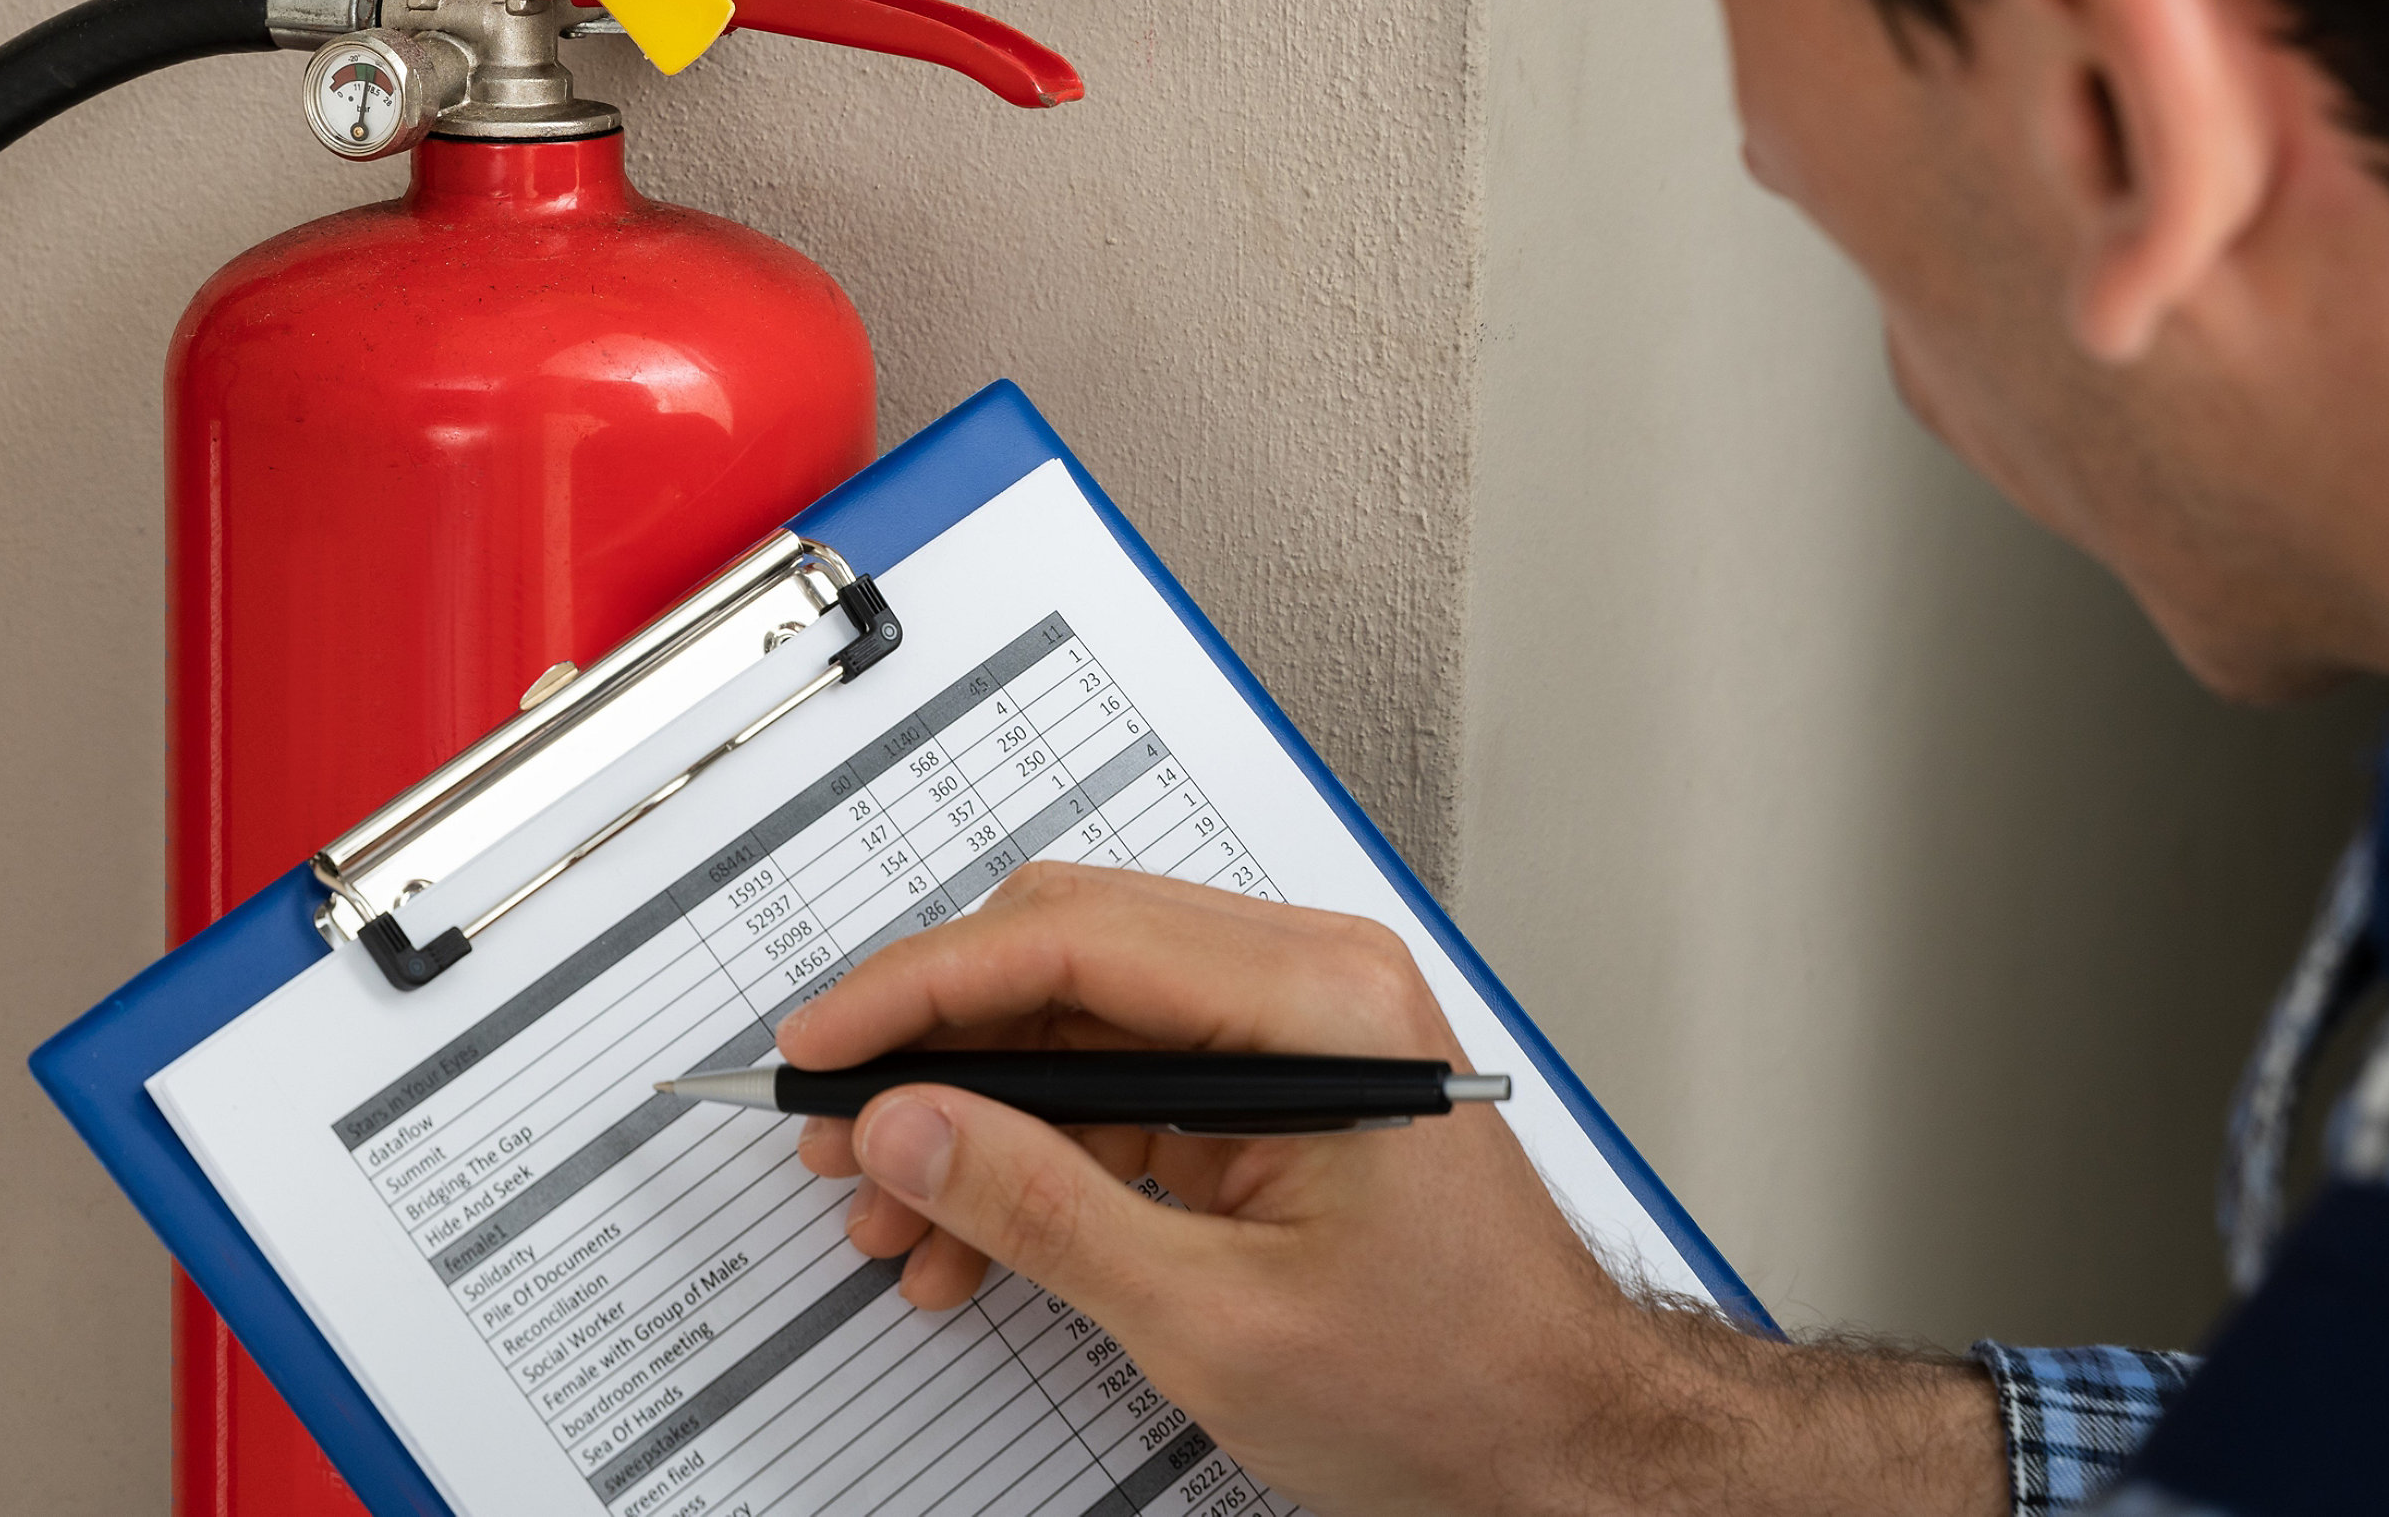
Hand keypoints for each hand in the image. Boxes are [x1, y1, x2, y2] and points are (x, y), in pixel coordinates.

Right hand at [782, 863, 2001, 1516]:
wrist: (1565, 1447)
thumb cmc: (1453, 1385)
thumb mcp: (1213, 1318)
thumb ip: (1041, 1210)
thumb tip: (907, 1125)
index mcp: (1316, 1005)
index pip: (1068, 941)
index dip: (917, 988)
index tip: (823, 1044)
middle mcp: (1309, 985)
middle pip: (1060, 954)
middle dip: (930, 1048)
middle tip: (835, 1128)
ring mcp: (1290, 1030)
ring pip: (1074, 1019)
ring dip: (970, 1112)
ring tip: (890, 1212)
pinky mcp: (1270, 1085)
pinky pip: (1114, 1082)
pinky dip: (1032, 1152)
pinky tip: (967, 1237)